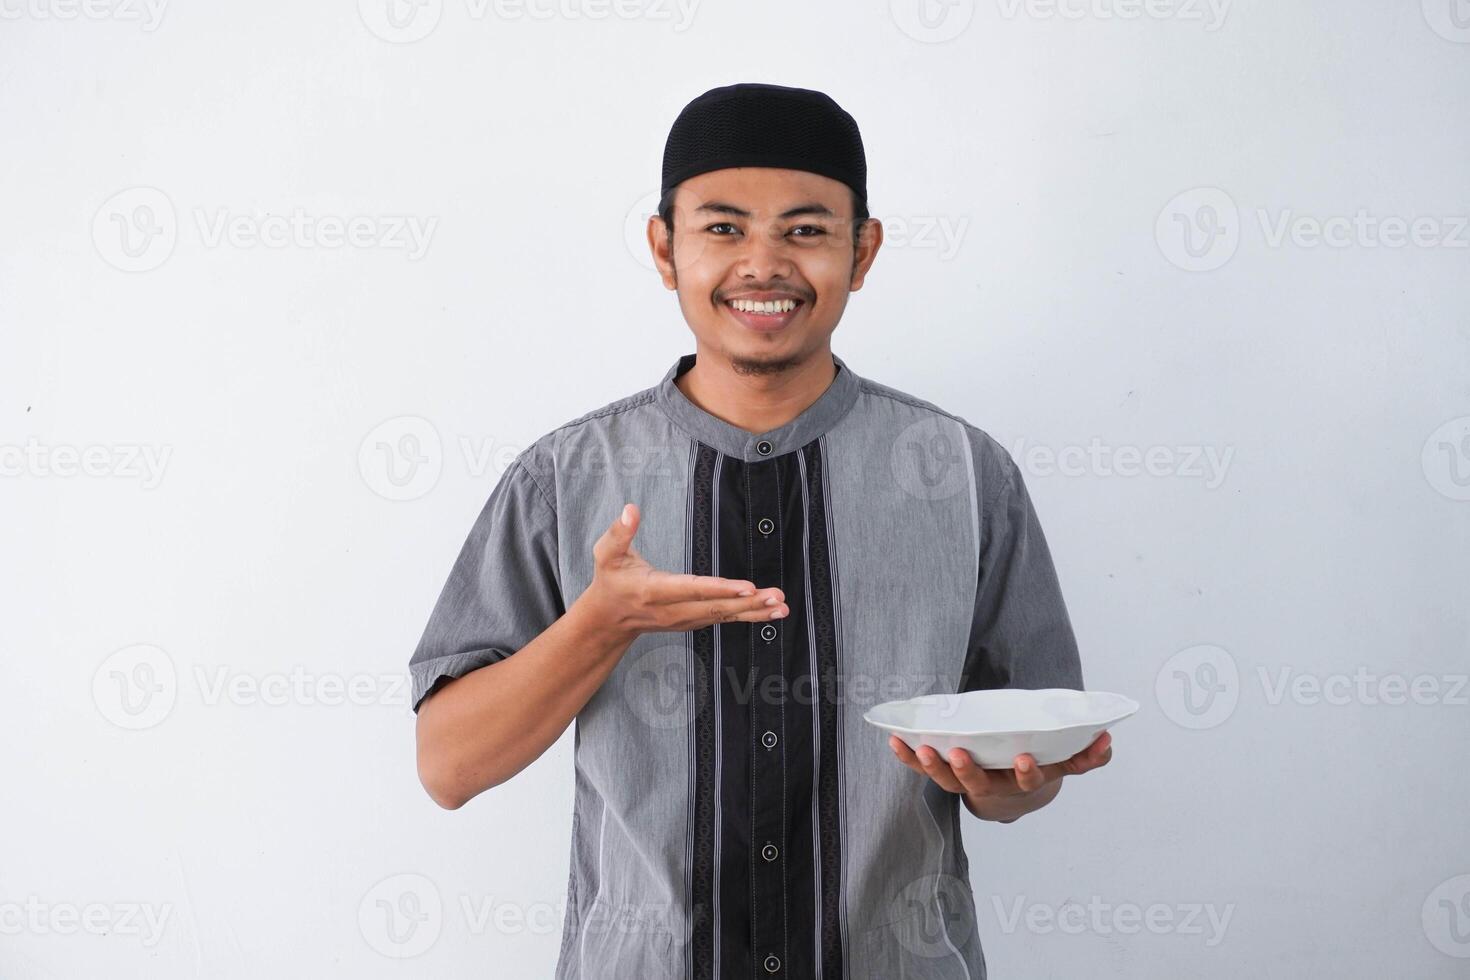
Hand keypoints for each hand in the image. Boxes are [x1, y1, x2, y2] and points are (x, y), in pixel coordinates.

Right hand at [580, 502, 789, 640]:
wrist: (609, 618)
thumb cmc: (611, 579)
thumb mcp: (606, 554)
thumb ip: (619, 532)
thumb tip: (631, 508)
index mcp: (653, 591)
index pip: (691, 589)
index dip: (720, 588)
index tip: (747, 587)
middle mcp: (672, 610)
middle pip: (715, 607)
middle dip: (748, 603)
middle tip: (775, 596)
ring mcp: (684, 619)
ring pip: (723, 615)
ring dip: (755, 612)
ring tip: (781, 606)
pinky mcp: (693, 621)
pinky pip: (724, 618)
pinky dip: (750, 616)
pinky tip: (771, 613)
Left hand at [888, 730, 1112, 822]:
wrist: (1008, 789)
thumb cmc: (1036, 765)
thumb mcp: (1063, 762)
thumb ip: (1085, 755)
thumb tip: (1106, 739)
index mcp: (1022, 781)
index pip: (1026, 780)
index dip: (1026, 772)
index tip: (1025, 758)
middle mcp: (993, 786)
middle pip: (979, 784)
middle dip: (969, 771)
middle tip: (959, 753)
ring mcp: (966, 781)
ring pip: (949, 780)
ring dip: (933, 766)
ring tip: (924, 747)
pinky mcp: (945, 772)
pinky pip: (924, 768)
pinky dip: (909, 757)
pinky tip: (895, 740)